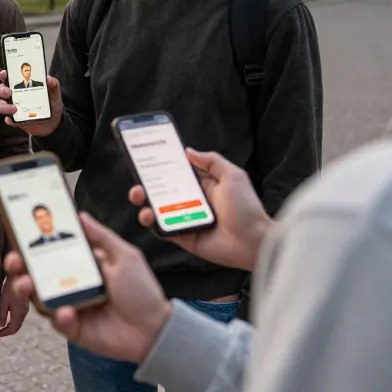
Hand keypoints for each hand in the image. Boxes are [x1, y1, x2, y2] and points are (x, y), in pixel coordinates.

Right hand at [0, 70, 62, 136]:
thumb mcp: (55, 94)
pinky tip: (11, 120)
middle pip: (1, 90)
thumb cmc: (52, 104)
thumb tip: (49, 78)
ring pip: (2, 105)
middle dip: (2, 90)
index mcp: (23, 86)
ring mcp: (14, 108)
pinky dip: (9, 120)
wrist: (54, 123)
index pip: (10, 77)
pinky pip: (9, 120)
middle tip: (9, 92)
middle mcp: (16, 95)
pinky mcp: (16, 120)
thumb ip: (53, 85)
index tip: (4, 74)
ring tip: (14, 109)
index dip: (4, 75)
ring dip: (4, 106)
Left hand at [0, 275, 28, 336]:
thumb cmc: (11, 287)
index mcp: (19, 314)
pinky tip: (7, 314)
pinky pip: (19, 315)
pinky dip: (13, 318)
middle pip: (16, 326)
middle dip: (7, 330)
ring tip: (1, 323)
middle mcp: (24, 313)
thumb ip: (2, 314)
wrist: (21, 274)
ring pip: (18, 321)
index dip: (4, 333)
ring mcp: (25, 308)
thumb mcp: (4, 301)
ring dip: (10, 323)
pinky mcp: (25, 303)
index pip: (12, 329)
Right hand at [5, 213, 170, 363]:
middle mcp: (71, 284)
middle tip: (13, 259)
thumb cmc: (142, 291)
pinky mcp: (73, 328)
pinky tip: (67, 312)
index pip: (50, 251)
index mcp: (81, 265)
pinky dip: (59, 316)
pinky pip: (58, 322)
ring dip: (28, 289)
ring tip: (26, 283)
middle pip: (36, 273)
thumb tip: (80, 215)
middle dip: (19, 266)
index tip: (19, 233)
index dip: (33, 243)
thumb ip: (102, 236)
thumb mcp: (125, 256)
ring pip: (39, 297)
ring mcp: (69, 306)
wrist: (155, 329)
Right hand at [130, 148, 271, 271]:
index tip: (145, 163)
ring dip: (144, 205)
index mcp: (202, 187)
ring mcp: (186, 220)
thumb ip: (211, 161)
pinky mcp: (184, 237)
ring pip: (158, 212)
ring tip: (140, 201)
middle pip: (161, 193)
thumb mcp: (233, 176)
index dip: (160, 170)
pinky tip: (149, 217)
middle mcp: (191, 203)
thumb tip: (188, 150)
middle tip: (137, 186)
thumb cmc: (247, 208)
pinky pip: (163, 231)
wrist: (254, 241)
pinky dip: (153, 224)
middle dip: (145, 188)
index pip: (175, 176)